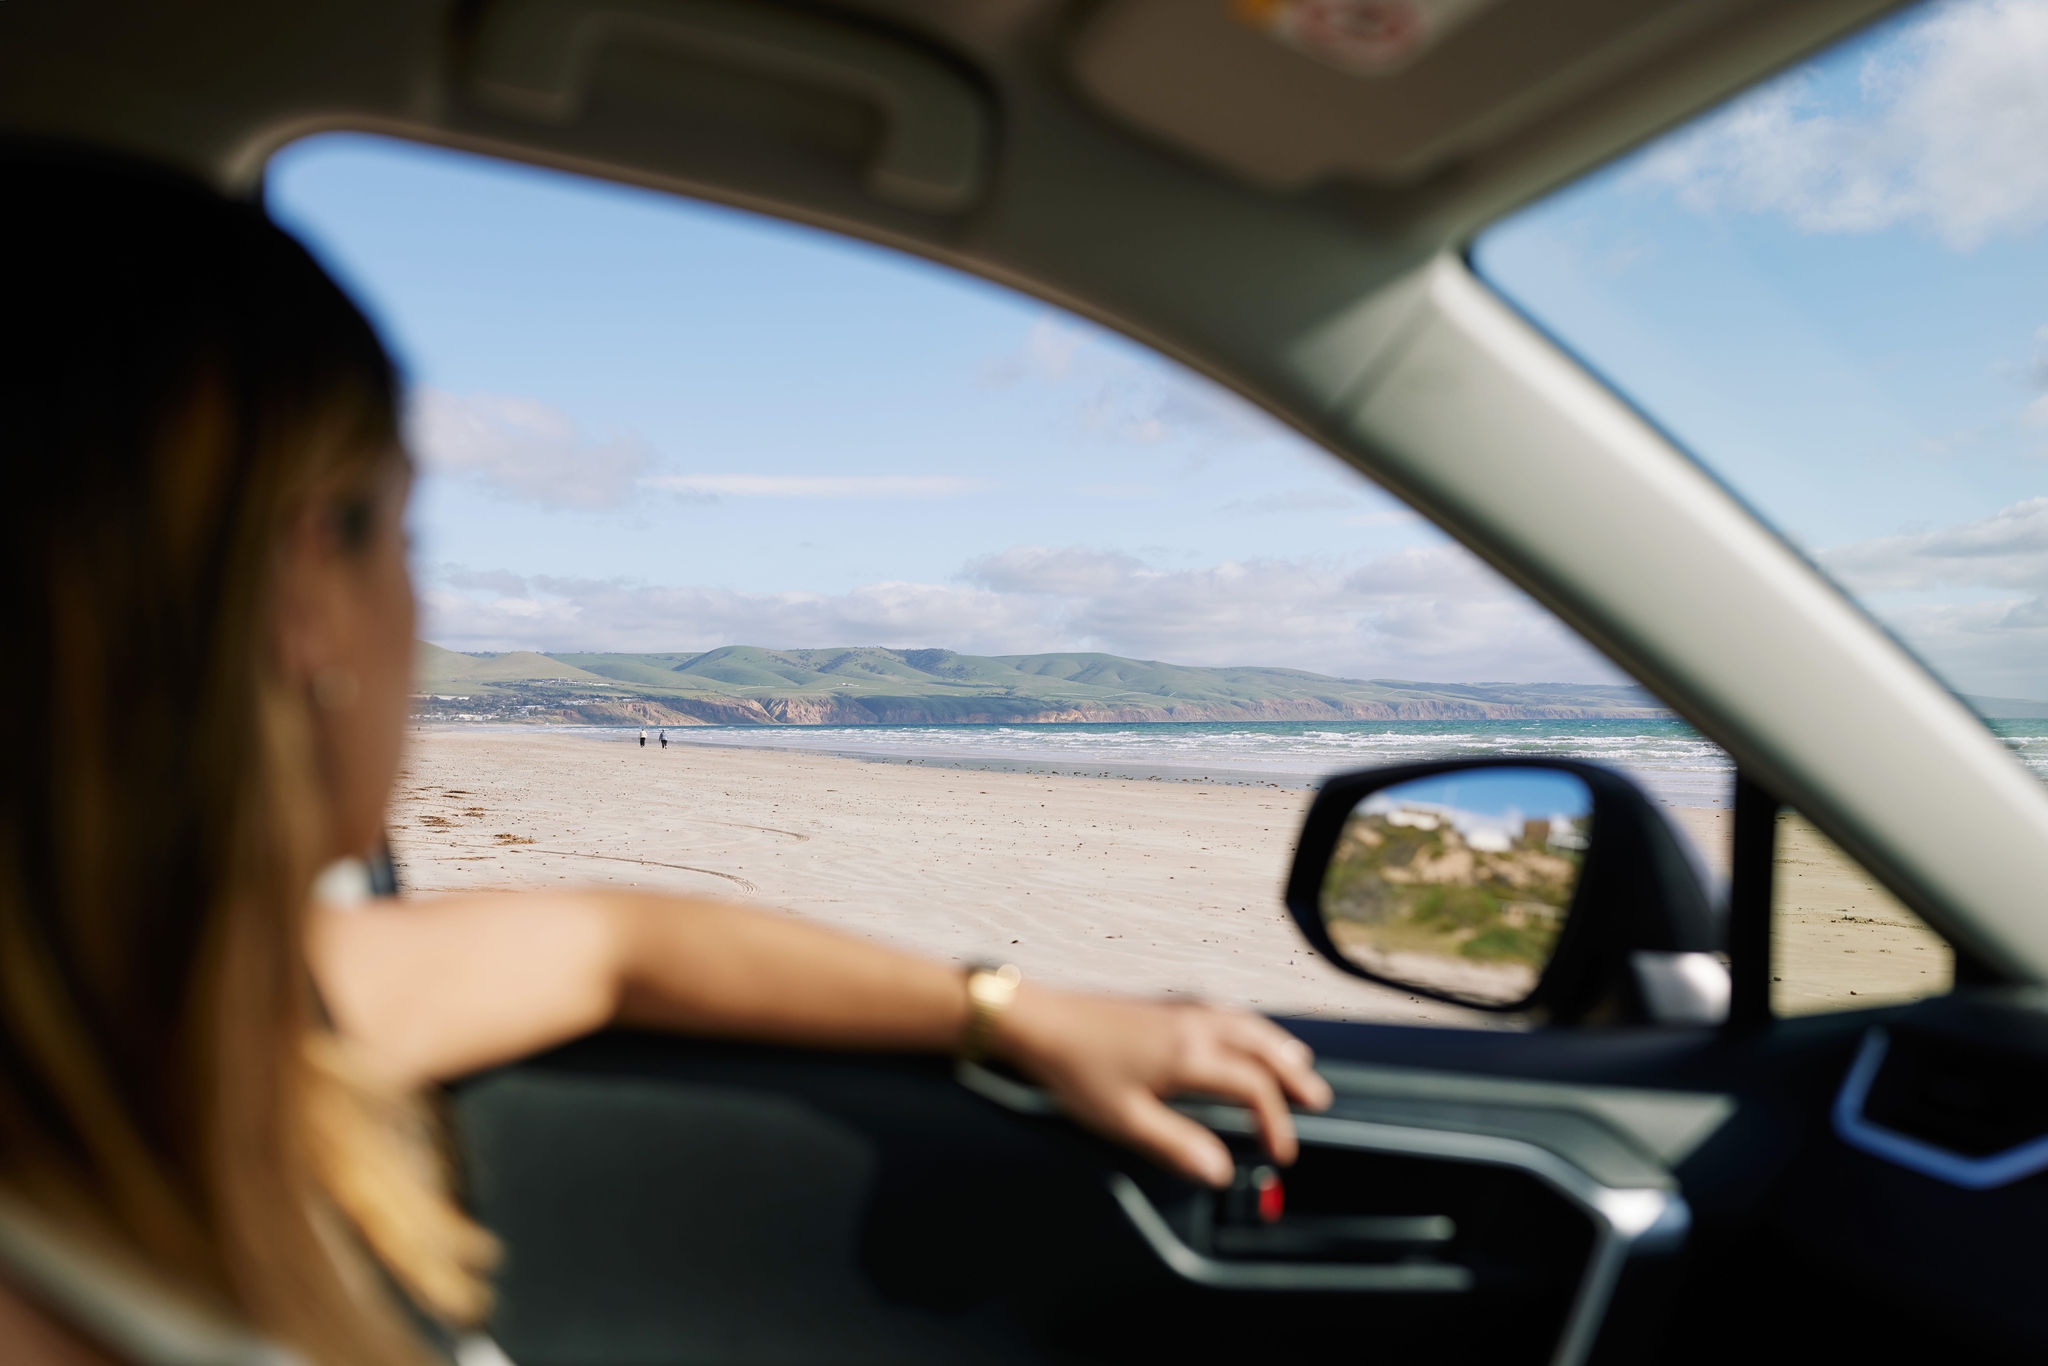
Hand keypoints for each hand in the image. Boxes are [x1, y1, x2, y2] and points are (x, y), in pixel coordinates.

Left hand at [993, 986, 1333, 1186]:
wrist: (1038, 1020)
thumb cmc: (1074, 1069)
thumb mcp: (1124, 1119)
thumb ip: (1176, 1145)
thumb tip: (1217, 1171)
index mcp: (1189, 1055)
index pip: (1252, 1087)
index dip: (1275, 1120)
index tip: (1280, 1149)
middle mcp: (1192, 1024)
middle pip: (1260, 1045)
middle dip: (1292, 1072)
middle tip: (1316, 1096)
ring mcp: (1178, 1008)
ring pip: (1244, 1021)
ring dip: (1274, 1043)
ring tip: (1296, 1060)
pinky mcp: (1162, 1002)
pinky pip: (1223, 1010)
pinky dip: (1247, 1024)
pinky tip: (1240, 1031)